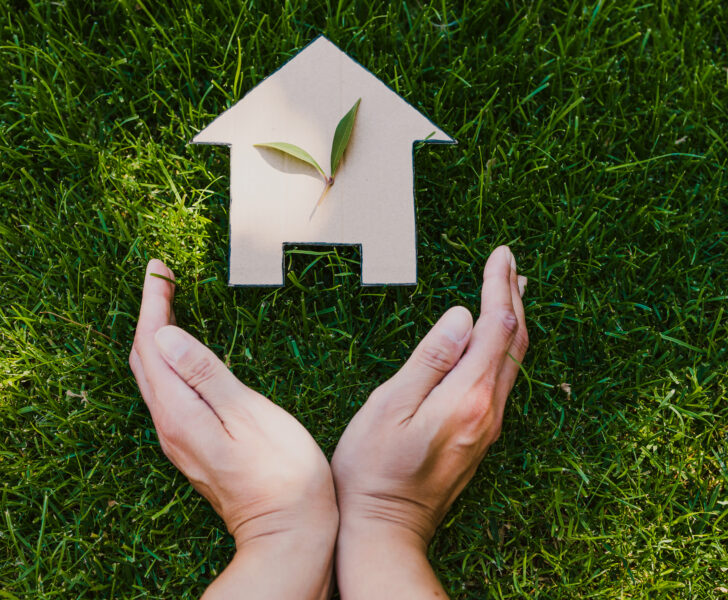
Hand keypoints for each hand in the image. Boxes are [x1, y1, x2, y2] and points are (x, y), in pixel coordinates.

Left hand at [129, 260, 337, 599]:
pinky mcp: (193, 445)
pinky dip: (169, 361)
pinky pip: (168, 392)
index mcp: (180, 413)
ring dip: (156, 336)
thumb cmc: (282, 474)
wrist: (289, 533)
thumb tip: (165, 335)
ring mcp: (179, 439)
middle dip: (149, 313)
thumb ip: (206, 374)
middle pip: (145, 359)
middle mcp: (170, 426)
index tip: (158, 269)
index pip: (152, 346)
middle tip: (161, 277)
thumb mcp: (248, 416)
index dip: (153, 304)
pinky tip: (183, 352)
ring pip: (154, 376)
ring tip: (168, 303)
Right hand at [331, 246, 527, 598]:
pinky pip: (504, 380)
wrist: (385, 530)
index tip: (500, 254)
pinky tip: (497, 341)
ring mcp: (488, 427)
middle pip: (514, 342)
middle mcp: (489, 411)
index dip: (498, 286)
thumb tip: (462, 316)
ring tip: (513, 290)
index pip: (495, 327)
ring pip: (513, 362)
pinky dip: (505, 348)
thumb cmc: (373, 469)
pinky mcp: (480, 436)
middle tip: (510, 261)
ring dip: (513, 321)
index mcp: (468, 397)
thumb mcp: (390, 406)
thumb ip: (430, 359)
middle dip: (512, 296)